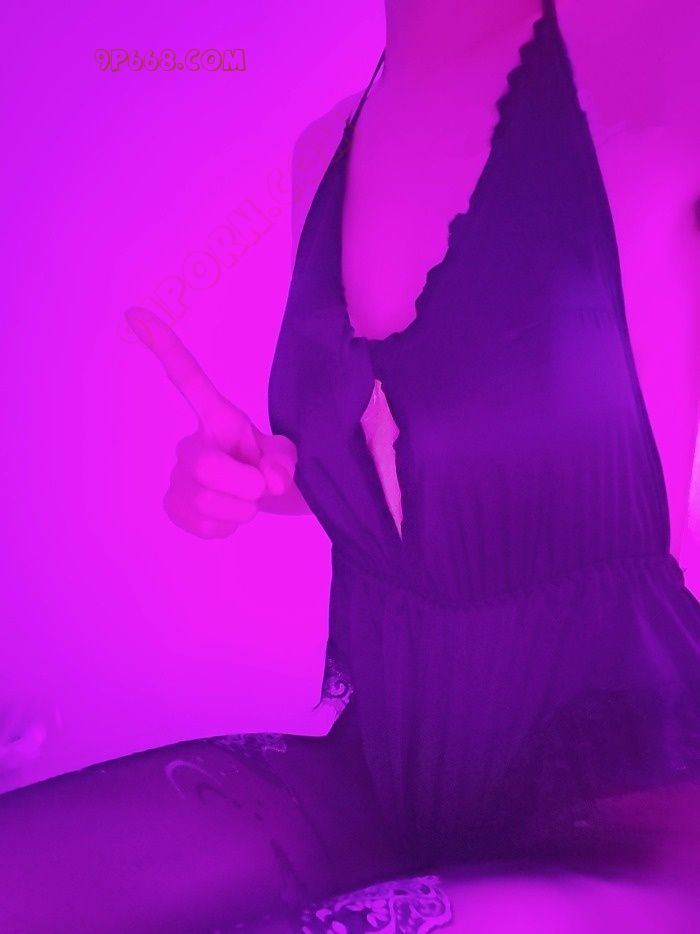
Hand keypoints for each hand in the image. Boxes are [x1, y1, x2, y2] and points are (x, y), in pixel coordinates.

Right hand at [125, 308, 296, 538]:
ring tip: (247, 500)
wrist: (267, 499)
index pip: (189, 379)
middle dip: (242, 485)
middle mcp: (190, 442)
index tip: (136, 313)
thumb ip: (285, 462)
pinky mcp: (173, 506)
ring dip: (241, 509)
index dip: (165, 348)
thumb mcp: (289, 457)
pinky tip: (229, 514)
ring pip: (205, 501)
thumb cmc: (273, 464)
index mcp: (218, 418)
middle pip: (204, 466)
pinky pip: (201, 525)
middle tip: (261, 488)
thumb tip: (269, 481)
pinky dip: (227, 527)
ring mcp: (178, 475)